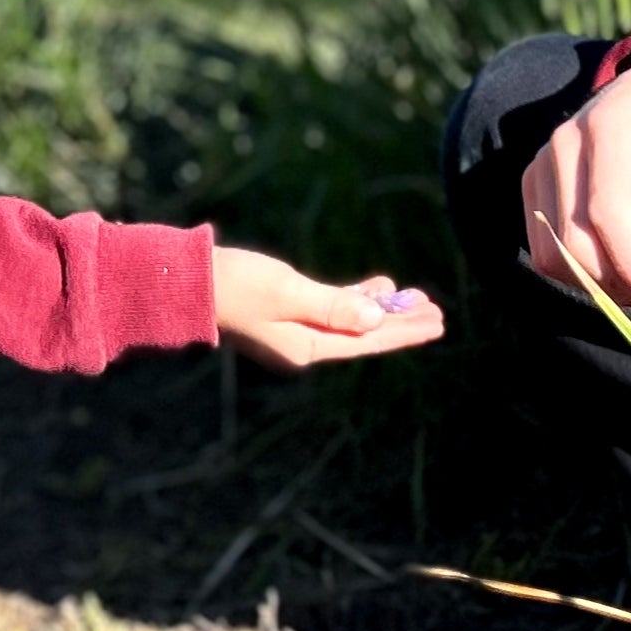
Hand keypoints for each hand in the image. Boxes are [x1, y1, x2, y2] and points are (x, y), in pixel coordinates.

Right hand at [211, 246, 444, 372]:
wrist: (192, 282)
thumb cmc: (237, 285)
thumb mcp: (288, 293)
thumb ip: (333, 306)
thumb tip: (376, 320)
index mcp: (306, 348)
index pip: (368, 342)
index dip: (405, 331)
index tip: (436, 322)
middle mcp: (305, 345)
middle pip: (365, 335)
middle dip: (401, 323)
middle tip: (438, 311)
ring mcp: (296, 331)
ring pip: (353, 321)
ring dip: (383, 310)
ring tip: (417, 298)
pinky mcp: (288, 313)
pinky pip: (334, 310)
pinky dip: (357, 300)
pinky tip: (378, 289)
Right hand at [520, 43, 630, 312]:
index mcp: (610, 132)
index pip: (609, 214)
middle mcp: (564, 146)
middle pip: (574, 241)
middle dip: (619, 281)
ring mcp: (542, 164)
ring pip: (553, 252)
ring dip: (598, 281)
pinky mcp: (534, 183)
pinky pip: (544, 246)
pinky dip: (578, 268)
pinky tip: (616, 263)